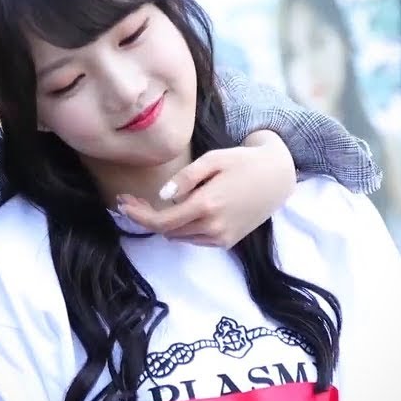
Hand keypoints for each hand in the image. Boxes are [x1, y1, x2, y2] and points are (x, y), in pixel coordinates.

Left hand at [120, 131, 294, 246]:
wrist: (278, 177)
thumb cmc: (243, 162)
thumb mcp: (213, 159)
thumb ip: (186, 178)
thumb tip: (163, 197)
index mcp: (206, 205)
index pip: (161, 221)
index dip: (138, 215)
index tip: (122, 203)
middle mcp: (212, 227)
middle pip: (167, 231)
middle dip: (148, 217)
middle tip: (134, 200)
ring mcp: (221, 237)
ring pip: (180, 237)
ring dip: (168, 222)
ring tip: (164, 202)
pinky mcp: (228, 241)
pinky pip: (195, 239)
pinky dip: (185, 227)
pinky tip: (188, 209)